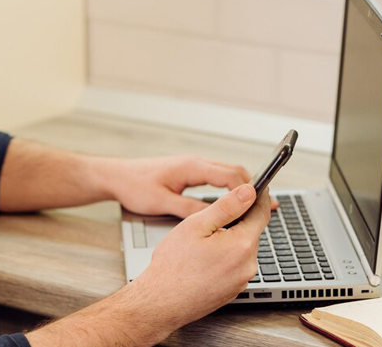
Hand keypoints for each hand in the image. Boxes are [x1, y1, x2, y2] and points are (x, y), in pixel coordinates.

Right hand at [25, 184, 272, 346]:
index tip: (255, 188)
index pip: (261, 213)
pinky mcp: (232, 290)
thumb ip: (227, 206)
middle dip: (236, 221)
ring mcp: (241, 280)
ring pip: (241, 249)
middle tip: (212, 216)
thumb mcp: (197, 225)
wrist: (160, 302)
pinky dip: (223, 257)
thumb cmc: (173, 265)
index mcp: (242, 245)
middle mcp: (248, 265)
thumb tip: (249, 191)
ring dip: (228, 240)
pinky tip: (202, 259)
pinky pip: (234, 266)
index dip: (258, 197)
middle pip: (251, 231)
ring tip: (201, 242)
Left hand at [109, 155, 275, 217]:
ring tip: (255, 206)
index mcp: (192, 167)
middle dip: (250, 189)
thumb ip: (189, 209)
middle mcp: (195, 163)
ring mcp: (193, 166)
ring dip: (240, 188)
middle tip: (266, 207)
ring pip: (226, 174)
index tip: (260, 205)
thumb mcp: (162, 203)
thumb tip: (214, 218)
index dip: (247, 190)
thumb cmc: (134, 186)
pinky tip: (233, 201)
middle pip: (234, 172)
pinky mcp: (189, 173)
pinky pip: (216, 178)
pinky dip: (228, 188)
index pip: (230, 175)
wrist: (115, 176)